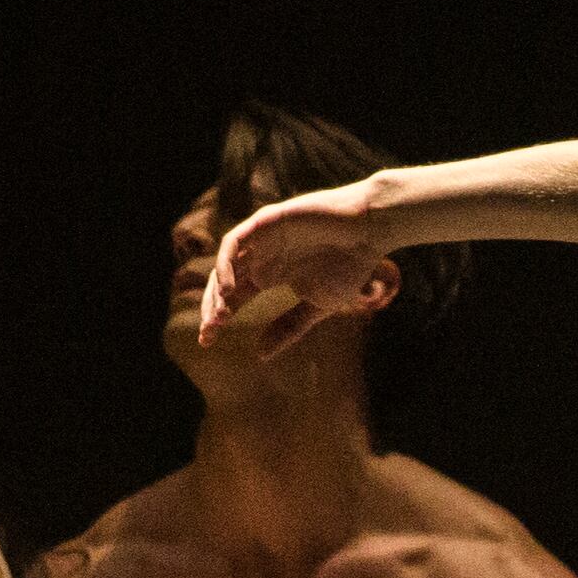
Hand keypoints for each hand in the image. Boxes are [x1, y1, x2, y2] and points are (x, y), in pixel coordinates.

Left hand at [198, 187, 396, 353]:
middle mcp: (260, 256)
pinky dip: (226, 264)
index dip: (218, 318)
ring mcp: (261, 238)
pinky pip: (235, 241)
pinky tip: (229, 288)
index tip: (208, 341)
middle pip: (223, 283)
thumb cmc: (349, 265)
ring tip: (220, 315)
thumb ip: (289, 327)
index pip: (232, 298)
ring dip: (217, 289)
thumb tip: (260, 356)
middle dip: (213, 308)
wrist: (369, 231)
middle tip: (209, 333)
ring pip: (225, 264)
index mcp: (268, 274)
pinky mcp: (266, 221)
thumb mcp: (318, 306)